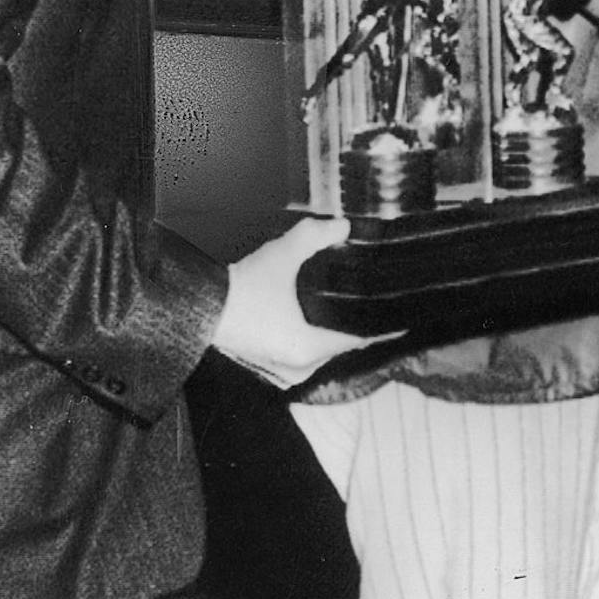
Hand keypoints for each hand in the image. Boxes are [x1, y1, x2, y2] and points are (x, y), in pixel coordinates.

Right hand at [212, 215, 385, 388]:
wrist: (199, 307)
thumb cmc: (241, 289)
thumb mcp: (282, 255)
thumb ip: (316, 236)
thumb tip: (344, 226)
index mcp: (308, 350)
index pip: (357, 342)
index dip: (379, 330)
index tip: (399, 322)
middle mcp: (298, 368)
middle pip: (340, 348)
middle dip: (355, 328)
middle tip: (375, 308)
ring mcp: (281, 372)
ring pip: (321, 354)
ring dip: (332, 336)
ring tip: (351, 314)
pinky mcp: (267, 367)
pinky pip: (303, 357)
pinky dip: (312, 341)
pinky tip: (319, 324)